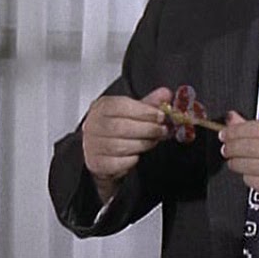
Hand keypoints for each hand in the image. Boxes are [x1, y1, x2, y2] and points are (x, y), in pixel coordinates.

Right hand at [82, 86, 172, 201]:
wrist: (101, 150)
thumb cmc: (118, 127)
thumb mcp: (133, 111)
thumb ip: (149, 103)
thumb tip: (165, 94)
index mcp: (102, 107)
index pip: (121, 106)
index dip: (144, 111)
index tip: (160, 115)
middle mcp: (94, 125)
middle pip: (121, 127)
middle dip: (147, 129)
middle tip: (162, 130)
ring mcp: (93, 145)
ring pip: (120, 146)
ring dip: (143, 144)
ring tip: (153, 141)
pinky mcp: (96, 163)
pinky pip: (117, 163)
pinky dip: (131, 160)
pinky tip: (137, 155)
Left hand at [219, 111, 258, 222]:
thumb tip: (231, 118)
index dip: (238, 131)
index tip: (225, 133)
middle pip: (255, 147)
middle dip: (234, 147)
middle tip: (225, 149)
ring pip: (255, 165)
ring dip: (238, 164)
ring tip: (232, 162)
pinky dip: (249, 178)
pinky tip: (247, 175)